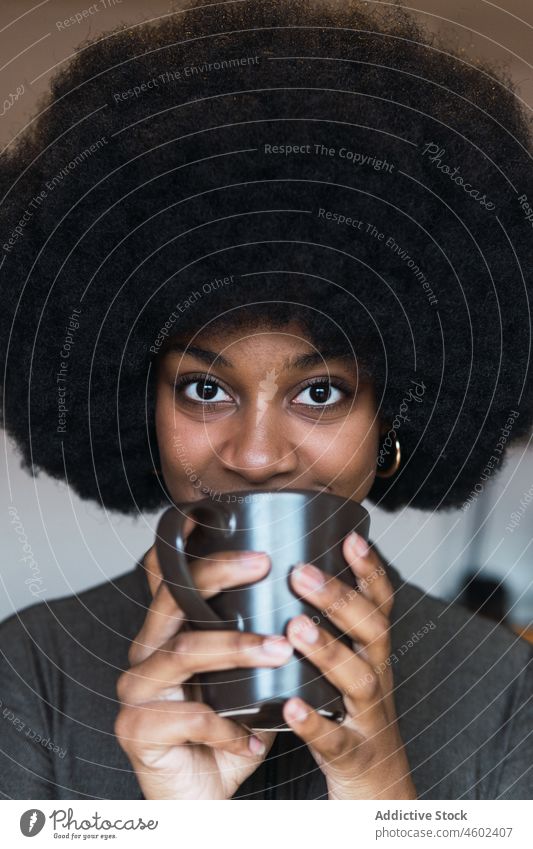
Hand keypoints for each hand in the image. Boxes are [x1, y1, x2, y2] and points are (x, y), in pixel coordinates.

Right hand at [114, 538, 291, 798]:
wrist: (200, 796)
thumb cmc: (226, 729)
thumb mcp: (244, 679)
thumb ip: (255, 638)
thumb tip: (306, 591)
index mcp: (169, 632)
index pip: (165, 576)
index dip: (182, 543)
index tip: (208, 514)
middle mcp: (147, 652)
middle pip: (174, 598)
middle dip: (220, 574)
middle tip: (264, 563)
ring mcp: (137, 689)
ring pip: (184, 652)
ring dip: (236, 647)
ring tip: (280, 648)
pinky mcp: (136, 729)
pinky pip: (187, 716)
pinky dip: (227, 725)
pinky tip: (254, 735)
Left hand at [282, 532, 416, 799]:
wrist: (380, 792)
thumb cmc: (350, 716)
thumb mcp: (347, 668)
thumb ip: (326, 629)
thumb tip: (286, 577)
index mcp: (373, 654)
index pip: (380, 604)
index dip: (370, 571)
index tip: (350, 537)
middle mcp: (377, 677)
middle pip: (371, 631)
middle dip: (339, 599)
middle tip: (300, 572)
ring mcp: (369, 718)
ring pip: (358, 679)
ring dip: (329, 650)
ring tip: (295, 627)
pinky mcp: (353, 756)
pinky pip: (335, 739)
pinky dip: (314, 722)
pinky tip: (291, 706)